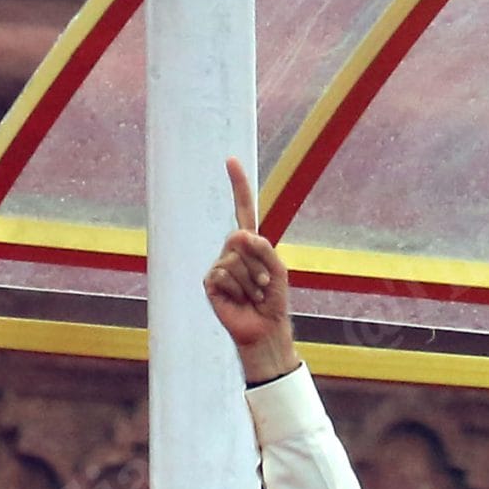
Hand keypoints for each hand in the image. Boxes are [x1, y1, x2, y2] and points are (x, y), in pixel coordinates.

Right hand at [203, 157, 299, 382]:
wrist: (263, 328)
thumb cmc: (273, 299)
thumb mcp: (277, 269)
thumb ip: (263, 248)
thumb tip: (240, 235)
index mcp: (250, 244)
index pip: (243, 209)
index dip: (238, 185)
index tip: (230, 160)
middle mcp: (232, 251)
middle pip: (239, 237)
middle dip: (257, 261)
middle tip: (263, 283)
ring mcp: (219, 266)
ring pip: (233, 260)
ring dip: (250, 280)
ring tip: (254, 294)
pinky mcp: (210, 282)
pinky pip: (223, 275)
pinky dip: (238, 289)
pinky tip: (239, 300)